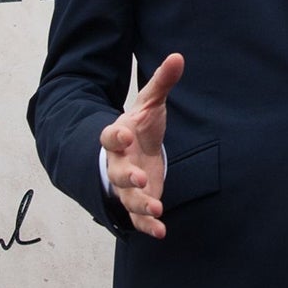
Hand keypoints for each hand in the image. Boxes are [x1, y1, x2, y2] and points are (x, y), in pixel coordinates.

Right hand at [101, 53, 182, 238]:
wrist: (136, 149)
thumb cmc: (141, 125)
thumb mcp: (151, 103)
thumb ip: (162, 82)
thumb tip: (178, 56)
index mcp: (118, 137)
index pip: (109, 137)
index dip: (115, 137)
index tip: (125, 134)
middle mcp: (118, 163)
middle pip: (116, 172)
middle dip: (126, 177)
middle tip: (138, 179)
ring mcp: (126, 185)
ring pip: (126, 198)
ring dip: (139, 204)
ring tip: (156, 208)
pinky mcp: (138, 201)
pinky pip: (138, 217)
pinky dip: (147, 225)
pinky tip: (161, 231)